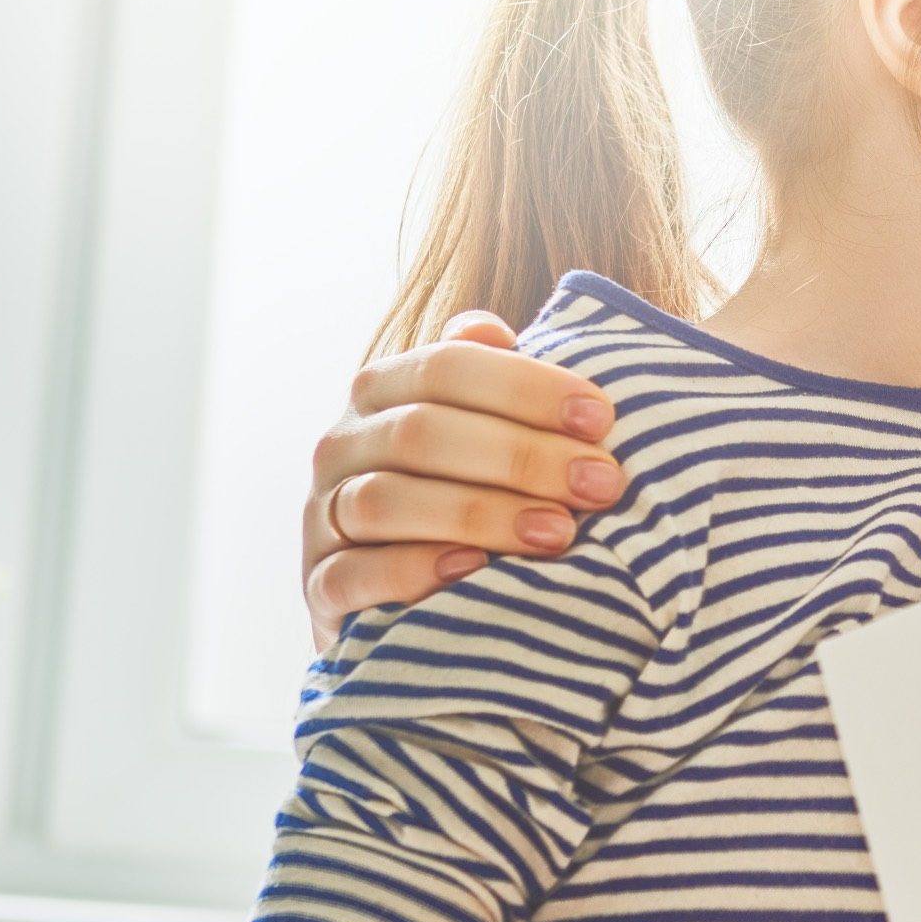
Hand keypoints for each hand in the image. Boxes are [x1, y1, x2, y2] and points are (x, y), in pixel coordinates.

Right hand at [303, 310, 625, 646]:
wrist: (404, 592)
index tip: (600, 419)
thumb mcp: (477, 428)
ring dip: (480, 513)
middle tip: (600, 484)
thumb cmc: (461, 492)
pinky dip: (412, 571)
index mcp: (382, 389)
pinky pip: (353, 574)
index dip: (525, 387)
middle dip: (522, 456)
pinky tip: (474, 570)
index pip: (446, 365)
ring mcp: (323, 514)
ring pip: (385, 500)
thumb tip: (494, 329)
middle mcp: (343, 443)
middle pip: (422, 432)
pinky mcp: (320, 584)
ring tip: (558, 533)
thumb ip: (487, 377)